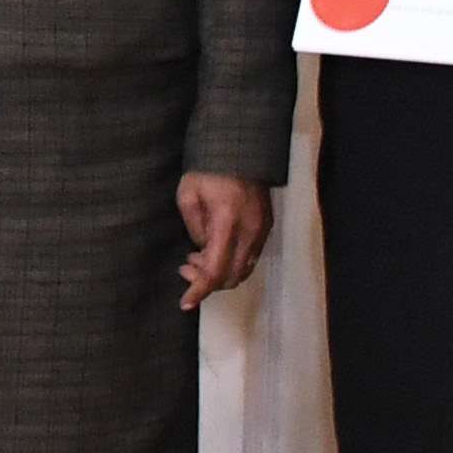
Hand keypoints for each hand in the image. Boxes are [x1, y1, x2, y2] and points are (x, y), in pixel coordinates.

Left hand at [175, 172, 273, 307]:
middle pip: (231, 277)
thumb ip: (194, 227)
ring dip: (220, 272)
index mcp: (227, 222)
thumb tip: (202, 249)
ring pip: (243, 270)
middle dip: (207, 281)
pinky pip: (250, 256)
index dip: (200, 290)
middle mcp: (249, 230)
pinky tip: (215, 248)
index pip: (215, 270)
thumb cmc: (209, 169)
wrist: (240, 149)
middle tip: (186, 267)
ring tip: (197, 257)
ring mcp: (262, 229)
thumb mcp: (188, 194)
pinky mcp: (266, 226)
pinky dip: (232, 261)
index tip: (186, 303)